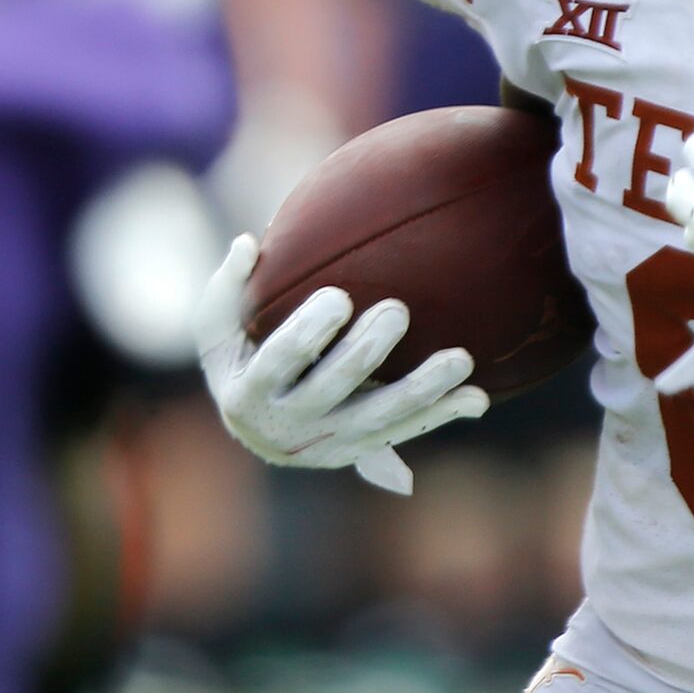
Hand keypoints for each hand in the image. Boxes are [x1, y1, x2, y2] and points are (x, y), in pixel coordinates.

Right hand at [194, 235, 487, 494]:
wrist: (256, 427)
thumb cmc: (238, 357)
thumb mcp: (217, 326)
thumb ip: (229, 284)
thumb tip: (247, 244)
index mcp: (249, 394)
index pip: (279, 361)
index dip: (308, 333)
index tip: (339, 297)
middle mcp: (289, 426)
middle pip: (334, 388)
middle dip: (368, 351)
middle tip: (397, 310)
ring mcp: (330, 443)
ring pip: (380, 417)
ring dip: (422, 390)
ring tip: (460, 359)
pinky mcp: (361, 449)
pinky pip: (405, 432)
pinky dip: (441, 415)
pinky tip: (477, 398)